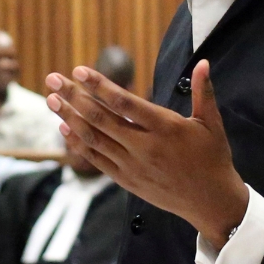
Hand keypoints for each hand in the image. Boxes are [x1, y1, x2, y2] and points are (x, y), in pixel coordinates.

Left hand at [45, 60, 249, 247]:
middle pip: (101, 118)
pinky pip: (96, 160)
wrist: (210, 202)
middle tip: (52, 79)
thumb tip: (203, 62)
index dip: (99, 85)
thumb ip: (204, 92)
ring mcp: (132, 165)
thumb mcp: (211, 124)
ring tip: (51, 100)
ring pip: (94, 138)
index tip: (78, 71)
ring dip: (69, 118)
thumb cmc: (212, 158)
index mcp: (165, 128)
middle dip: (73, 96)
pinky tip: (64, 128)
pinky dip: (79, 144)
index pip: (124, 103)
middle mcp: (145, 147)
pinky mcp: (126, 180)